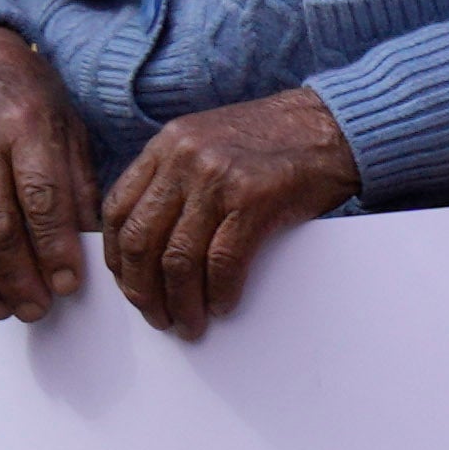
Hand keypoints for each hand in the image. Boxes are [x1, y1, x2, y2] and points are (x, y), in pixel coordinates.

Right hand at [0, 27, 97, 321]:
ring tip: (2, 308)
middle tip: (36, 308)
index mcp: (26, 126)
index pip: (41, 198)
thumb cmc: (31, 105)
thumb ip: (79, 187)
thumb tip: (87, 248)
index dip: (53, 248)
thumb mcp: (69, 131)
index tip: (67, 285)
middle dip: (17, 277)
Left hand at [95, 85, 358, 340]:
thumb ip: (175, 176)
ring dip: (180, 301)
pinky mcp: (254, 200)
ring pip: (178, 258)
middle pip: (141, 239)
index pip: (118, 210)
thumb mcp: (208, 142)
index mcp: (166, 144)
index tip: (129, 286)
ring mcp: (218, 178)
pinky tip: (222, 306)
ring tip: (189, 323)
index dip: (117, 258)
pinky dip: (219, 292)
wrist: (331, 125)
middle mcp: (184, 158)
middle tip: (156, 316)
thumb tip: (151, 241)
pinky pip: (223, 261)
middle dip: (142, 289)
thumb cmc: (275, 141)